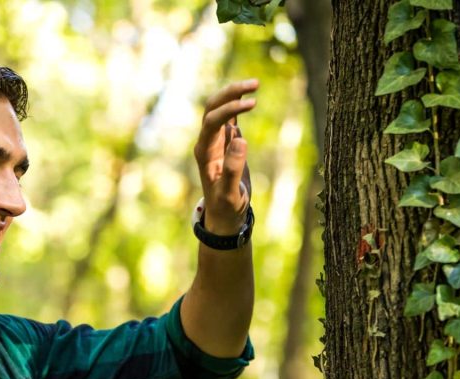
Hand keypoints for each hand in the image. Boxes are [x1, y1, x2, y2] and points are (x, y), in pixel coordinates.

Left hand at [193, 79, 257, 235]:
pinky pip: (228, 117)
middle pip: (212, 108)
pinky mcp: (225, 141)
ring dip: (234, 94)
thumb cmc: (225, 206)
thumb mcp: (229, 194)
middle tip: (255, 83)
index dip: (230, 110)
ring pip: (219, 108)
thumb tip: (240, 138)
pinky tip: (249, 93)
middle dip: (230, 93)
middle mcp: (207, 142)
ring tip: (255, 83)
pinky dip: (237, 103)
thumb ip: (233, 169)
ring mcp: (215, 140)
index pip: (212, 122)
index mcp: (204, 153)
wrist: (223, 214)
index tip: (253, 103)